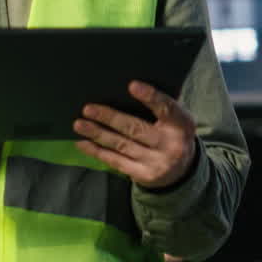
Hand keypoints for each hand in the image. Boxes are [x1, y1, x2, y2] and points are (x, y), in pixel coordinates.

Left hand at [73, 81, 196, 189]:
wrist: (182, 171)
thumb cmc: (172, 133)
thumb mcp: (176, 119)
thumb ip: (160, 105)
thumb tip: (128, 85)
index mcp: (182, 124)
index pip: (166, 108)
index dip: (150, 97)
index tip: (131, 85)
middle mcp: (172, 145)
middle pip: (136, 129)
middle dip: (110, 118)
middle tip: (88, 108)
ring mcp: (157, 163)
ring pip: (122, 145)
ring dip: (98, 134)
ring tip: (80, 124)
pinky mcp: (144, 176)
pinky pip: (116, 161)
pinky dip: (97, 151)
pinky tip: (83, 142)